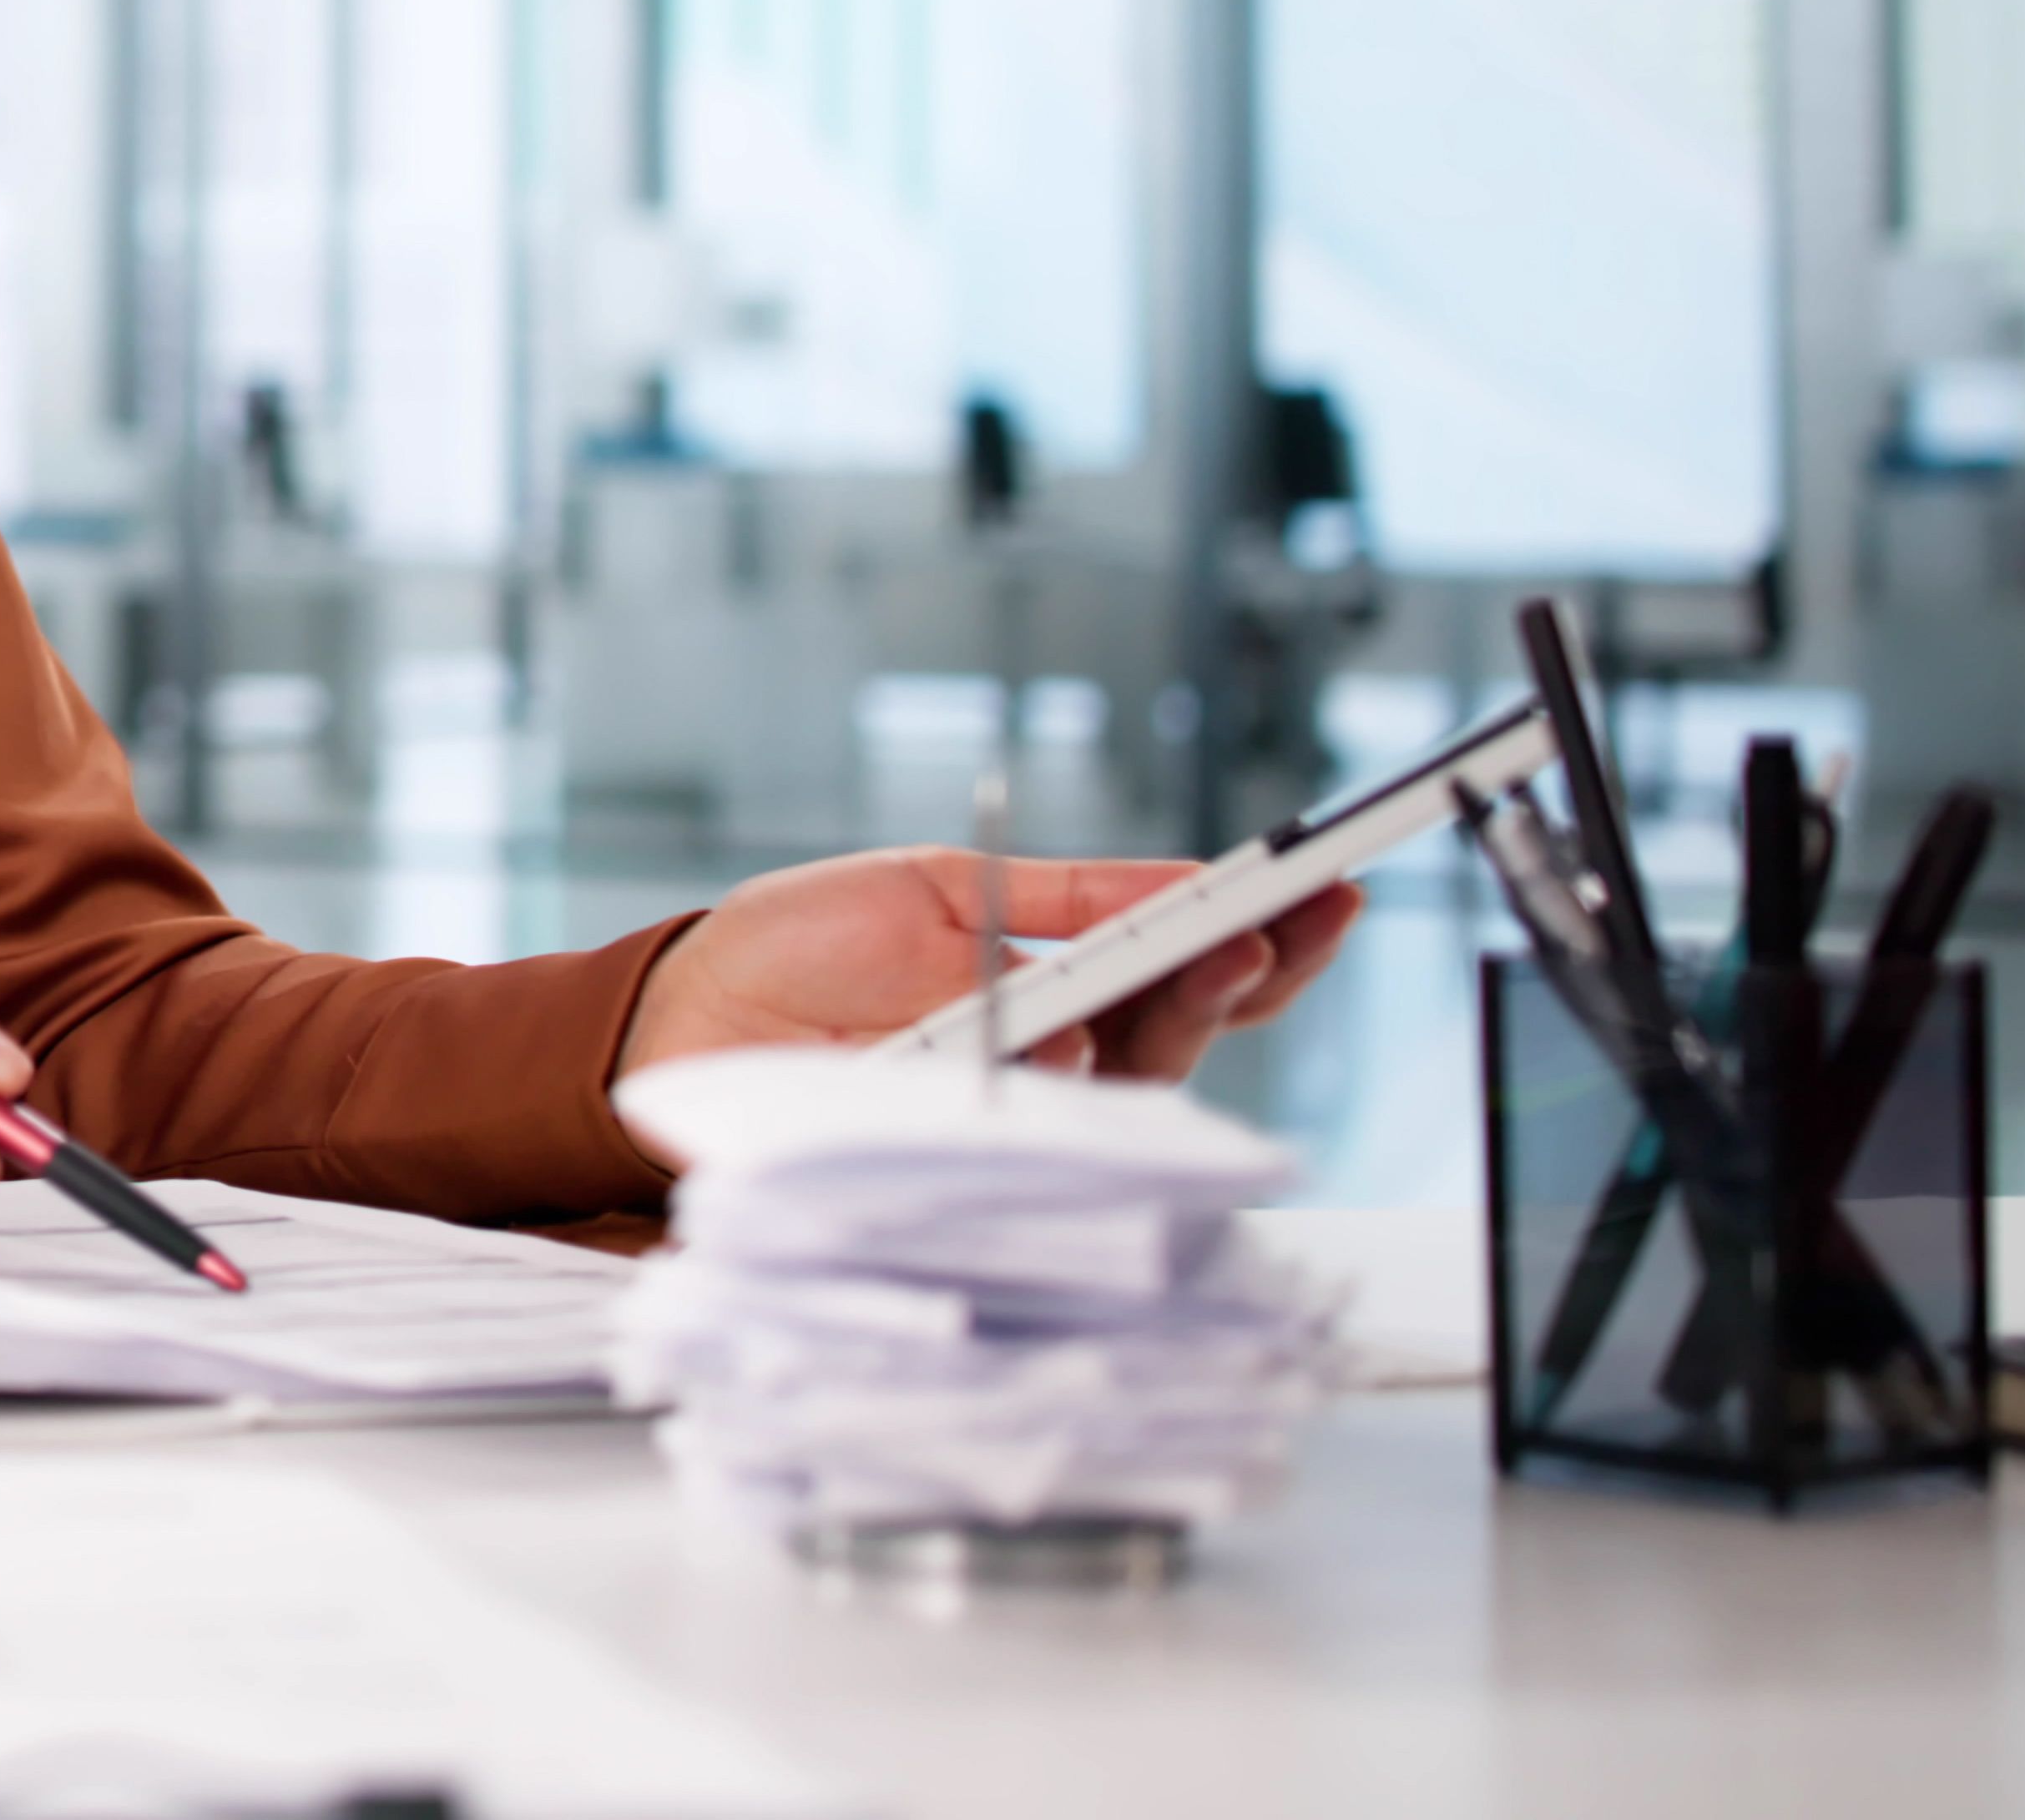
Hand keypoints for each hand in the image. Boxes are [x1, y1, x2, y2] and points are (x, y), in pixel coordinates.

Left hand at [614, 847, 1359, 1089]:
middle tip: (1294, 917)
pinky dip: (1069, 1065)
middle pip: (1194, 1025)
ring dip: (1186, 1009)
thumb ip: (1066, 900)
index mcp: (1064, 978)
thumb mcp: (942, 889)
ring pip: (1140, 1074)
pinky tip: (1089, 1027)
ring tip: (1224, 949)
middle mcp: (1061, 1053)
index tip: (1327, 882)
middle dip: (1257, 969)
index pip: (1191, 964)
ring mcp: (1021, 1104)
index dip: (1266, 933)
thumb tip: (1185, 883)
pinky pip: (1041, 1112)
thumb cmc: (807, 947)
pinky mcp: (969, 1141)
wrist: (697, 1007)